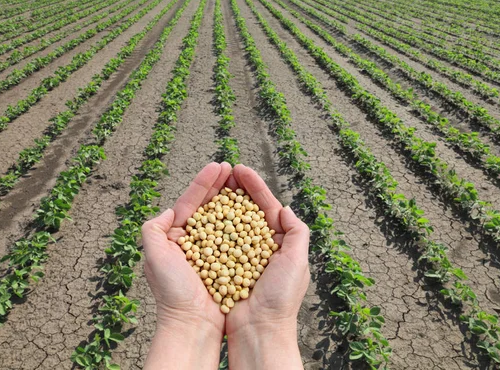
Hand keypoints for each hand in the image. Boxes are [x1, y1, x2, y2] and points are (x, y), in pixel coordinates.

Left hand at [142, 162, 231, 369]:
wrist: (192, 324)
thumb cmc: (172, 292)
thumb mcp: (153, 256)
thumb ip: (153, 229)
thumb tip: (168, 211)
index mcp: (175, 237)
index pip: (190, 203)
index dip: (204, 183)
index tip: (218, 165)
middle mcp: (193, 242)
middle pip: (208, 206)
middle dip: (219, 185)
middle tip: (232, 167)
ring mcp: (211, 251)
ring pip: (223, 218)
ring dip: (232, 199)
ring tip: (243, 181)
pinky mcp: (226, 262)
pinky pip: (235, 237)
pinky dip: (242, 222)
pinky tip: (251, 209)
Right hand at [225, 164, 308, 369]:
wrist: (258, 330)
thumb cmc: (281, 298)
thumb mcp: (298, 261)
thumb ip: (296, 232)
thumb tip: (284, 207)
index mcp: (279, 242)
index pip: (266, 206)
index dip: (254, 186)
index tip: (240, 169)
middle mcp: (259, 245)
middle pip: (246, 209)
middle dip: (236, 188)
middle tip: (224, 170)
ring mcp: (239, 254)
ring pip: (229, 221)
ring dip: (221, 201)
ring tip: (212, 183)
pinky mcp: (223, 264)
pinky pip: (215, 240)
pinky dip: (209, 224)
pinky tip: (201, 211)